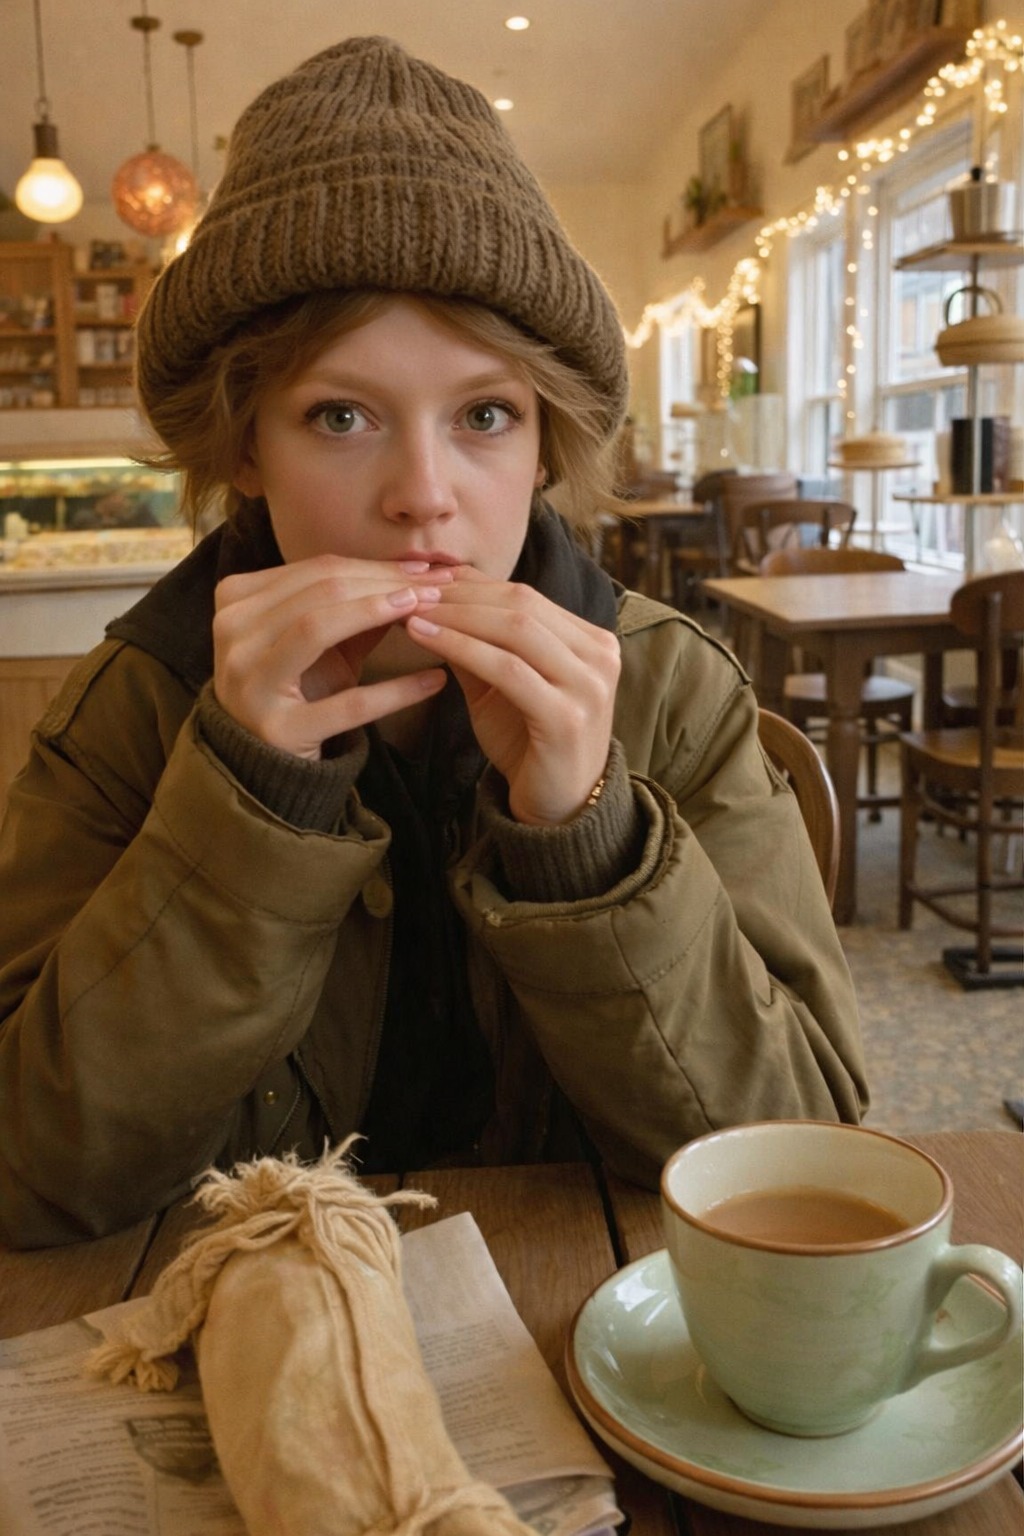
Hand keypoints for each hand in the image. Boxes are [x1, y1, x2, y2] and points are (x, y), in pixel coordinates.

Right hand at [212, 555, 449, 758]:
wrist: (264, 762)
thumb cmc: (296, 690)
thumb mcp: (320, 643)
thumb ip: (354, 609)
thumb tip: (412, 576)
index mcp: (236, 600)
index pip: (315, 571)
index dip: (374, 566)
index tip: (424, 569)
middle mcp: (232, 633)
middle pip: (320, 591)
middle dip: (384, 584)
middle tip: (436, 586)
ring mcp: (249, 682)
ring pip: (317, 627)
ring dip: (380, 613)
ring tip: (428, 612)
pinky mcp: (278, 730)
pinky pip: (347, 704)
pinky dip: (396, 691)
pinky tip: (434, 681)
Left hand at [406, 569, 619, 824]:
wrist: (558, 809)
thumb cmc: (530, 744)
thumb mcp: (503, 686)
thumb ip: (479, 645)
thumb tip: (432, 600)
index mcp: (592, 641)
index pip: (526, 595)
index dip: (471, 583)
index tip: (422, 580)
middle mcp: (600, 655)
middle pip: (522, 603)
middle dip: (460, 595)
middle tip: (410, 591)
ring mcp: (589, 685)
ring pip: (515, 629)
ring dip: (456, 616)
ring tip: (411, 612)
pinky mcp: (568, 717)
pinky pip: (507, 669)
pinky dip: (461, 647)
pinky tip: (425, 639)